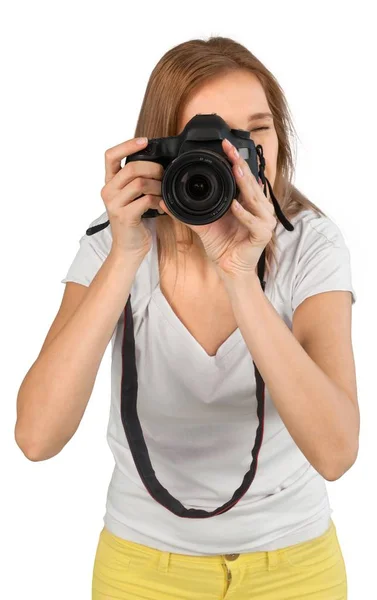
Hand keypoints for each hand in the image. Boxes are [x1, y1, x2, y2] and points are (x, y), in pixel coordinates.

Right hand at [101, 136, 163, 257]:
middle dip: (153, 168)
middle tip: (163, 175)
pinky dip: (157, 200)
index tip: (144, 141)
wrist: (128, 248)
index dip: (127, 145)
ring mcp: (114, 204)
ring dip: (157, 185)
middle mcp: (108, 191)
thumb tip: (157, 162)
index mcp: (109, 183)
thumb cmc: (134, 220)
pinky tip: (161, 205)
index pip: (110, 155)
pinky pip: (145, 200)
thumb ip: (136, 180)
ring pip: (140, 182)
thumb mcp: (131, 196)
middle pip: (132, 167)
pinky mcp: (124, 216)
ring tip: (162, 191)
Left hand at [159, 138, 276, 280]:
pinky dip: (244, 214)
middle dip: (240, 165)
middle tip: (230, 150)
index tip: (225, 145)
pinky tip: (235, 205)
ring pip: (255, 199)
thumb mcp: (202, 223)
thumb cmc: (222, 245)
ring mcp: (264, 221)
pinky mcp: (263, 235)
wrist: (229, 268)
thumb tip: (165, 201)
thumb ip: (186, 211)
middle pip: (251, 182)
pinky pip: (254, 222)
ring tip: (235, 170)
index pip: (243, 176)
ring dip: (244, 185)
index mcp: (248, 202)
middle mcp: (259, 208)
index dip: (235, 160)